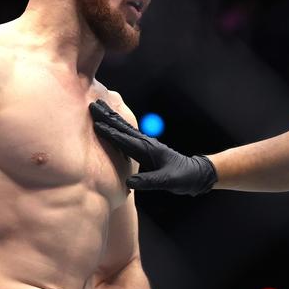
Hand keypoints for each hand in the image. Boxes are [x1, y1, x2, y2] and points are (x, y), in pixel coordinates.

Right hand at [89, 99, 216, 194]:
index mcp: (148, 150)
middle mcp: (146, 144)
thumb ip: (149, 182)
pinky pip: (128, 135)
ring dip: (111, 119)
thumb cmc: (183, 178)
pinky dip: (118, 127)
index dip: (110, 132)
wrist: (196, 174)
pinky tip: (113, 125)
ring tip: (100, 109)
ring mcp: (146, 144)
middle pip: (123, 128)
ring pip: (125, 129)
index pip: (125, 140)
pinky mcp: (147, 148)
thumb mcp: (168, 182)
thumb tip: (129, 182)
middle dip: (108, 117)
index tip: (96, 124)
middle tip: (93, 105)